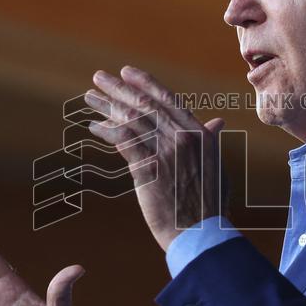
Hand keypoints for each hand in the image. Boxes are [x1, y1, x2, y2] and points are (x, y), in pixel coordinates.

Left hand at [85, 66, 224, 251]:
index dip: (144, 84)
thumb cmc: (208, 204)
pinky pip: (123, 142)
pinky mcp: (148, 169)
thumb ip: (210, 140)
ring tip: (89, 98)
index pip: (167, 99)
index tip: (125, 73)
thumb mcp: (216, 166)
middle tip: (99, 78)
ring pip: (131, 120)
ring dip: (107, 106)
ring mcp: (165, 153)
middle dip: (118, 89)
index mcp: (199, 134)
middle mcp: (183, 138)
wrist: (200, 233)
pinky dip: (107, 131)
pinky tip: (94, 126)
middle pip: (145, 105)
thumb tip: (216, 122)